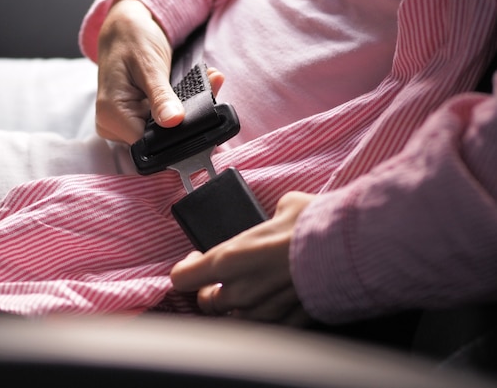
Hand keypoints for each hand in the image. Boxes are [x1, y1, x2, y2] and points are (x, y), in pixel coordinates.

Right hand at [96, 0, 223, 143]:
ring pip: (162, 133)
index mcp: (111, 114)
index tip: (202, 119)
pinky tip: (192, 90)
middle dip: (185, 120)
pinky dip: (177, 109)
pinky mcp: (134, 120)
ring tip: (205, 83)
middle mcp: (113, 125)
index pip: (149, 144)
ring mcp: (123, 125)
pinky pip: (160, 124)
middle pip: (157, 140)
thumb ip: (161, 96)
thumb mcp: (150, 66)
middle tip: (211, 88)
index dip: (176, 136)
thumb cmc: (132, 39)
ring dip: (185, 113)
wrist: (125, 28)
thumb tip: (173, 121)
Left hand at [170, 191, 315, 325]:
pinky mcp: (288, 323)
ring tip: (249, 291)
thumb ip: (269, 219)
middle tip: (221, 278)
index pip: (183, 277)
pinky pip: (266, 328)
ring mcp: (264, 311)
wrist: (351, 250)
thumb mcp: (285, 206)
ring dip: (236, 306)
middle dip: (210, 290)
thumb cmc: (316, 224)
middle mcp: (241, 291)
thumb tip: (277, 217)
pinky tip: (274, 302)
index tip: (195, 260)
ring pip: (234, 319)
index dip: (186, 269)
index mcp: (229, 259)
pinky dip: (264, 317)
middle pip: (207, 303)